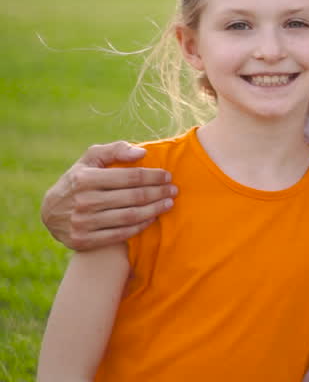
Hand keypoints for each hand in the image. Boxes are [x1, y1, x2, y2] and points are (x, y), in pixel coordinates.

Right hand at [41, 141, 176, 250]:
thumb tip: (142, 152)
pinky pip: (121, 234)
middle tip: (174, 190)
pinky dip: (141, 226)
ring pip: (130, 216)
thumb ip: (115, 150)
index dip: (153, 176)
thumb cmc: (79, 180)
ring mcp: (83, 223)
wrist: (51, 213)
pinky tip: (153, 218)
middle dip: (159, 192)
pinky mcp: (84, 240)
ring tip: (169, 203)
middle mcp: (83, 201)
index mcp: (85, 179)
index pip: (130, 177)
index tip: (167, 176)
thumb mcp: (90, 160)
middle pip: (134, 197)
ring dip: (155, 210)